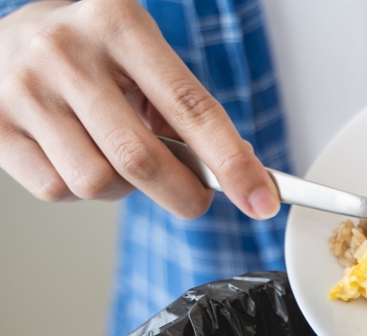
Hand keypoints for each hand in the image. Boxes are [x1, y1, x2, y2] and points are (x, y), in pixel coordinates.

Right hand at [0, 0, 279, 218]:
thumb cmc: (89, 54)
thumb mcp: (139, 56)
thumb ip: (185, 109)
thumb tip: (240, 174)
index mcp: (119, 24)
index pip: (191, 107)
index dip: (231, 162)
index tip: (262, 200)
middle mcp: (67, 51)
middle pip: (142, 159)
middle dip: (183, 195)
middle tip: (196, 200)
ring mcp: (25, 89)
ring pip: (97, 182)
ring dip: (121, 189)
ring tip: (112, 155)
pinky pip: (56, 191)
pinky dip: (77, 191)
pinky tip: (72, 155)